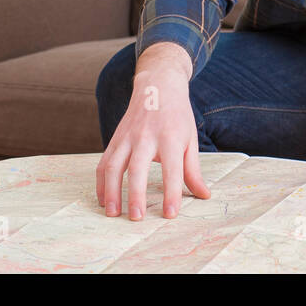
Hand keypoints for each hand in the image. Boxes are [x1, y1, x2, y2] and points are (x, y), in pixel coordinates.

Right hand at [96, 42, 210, 219]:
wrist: (158, 86)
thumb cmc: (177, 116)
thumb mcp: (190, 139)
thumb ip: (193, 170)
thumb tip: (204, 195)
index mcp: (171, 137)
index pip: (172, 169)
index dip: (172, 192)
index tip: (170, 214)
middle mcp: (146, 136)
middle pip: (137, 168)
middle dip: (136, 195)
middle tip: (136, 218)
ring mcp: (127, 137)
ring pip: (113, 166)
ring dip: (111, 192)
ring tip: (113, 214)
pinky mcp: (115, 138)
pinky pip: (103, 162)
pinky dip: (101, 182)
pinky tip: (104, 199)